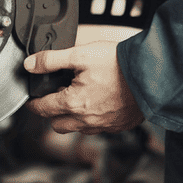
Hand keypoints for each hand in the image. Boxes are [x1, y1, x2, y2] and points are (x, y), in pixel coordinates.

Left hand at [24, 41, 144, 134]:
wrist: (152, 75)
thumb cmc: (118, 64)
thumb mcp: (80, 54)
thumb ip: (51, 60)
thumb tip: (30, 65)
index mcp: (73, 103)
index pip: (43, 108)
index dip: (34, 103)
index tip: (32, 100)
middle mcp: (86, 120)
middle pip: (57, 124)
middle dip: (52, 113)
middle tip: (57, 96)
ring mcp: (104, 126)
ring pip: (78, 129)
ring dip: (73, 118)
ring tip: (79, 98)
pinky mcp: (119, 126)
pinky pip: (98, 129)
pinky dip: (93, 120)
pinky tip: (99, 103)